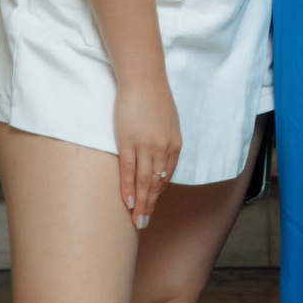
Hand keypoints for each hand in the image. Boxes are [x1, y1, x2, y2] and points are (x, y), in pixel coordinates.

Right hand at [113, 74, 181, 229]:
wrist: (143, 79)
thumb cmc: (154, 98)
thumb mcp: (168, 122)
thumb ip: (165, 142)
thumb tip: (158, 159)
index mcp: (174, 144)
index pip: (167, 175)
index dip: (158, 193)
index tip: (152, 206)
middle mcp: (163, 148)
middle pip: (156, 183)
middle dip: (150, 206)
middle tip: (144, 223)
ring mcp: (145, 146)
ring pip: (144, 182)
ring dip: (140, 204)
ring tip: (135, 220)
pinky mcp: (128, 142)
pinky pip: (129, 171)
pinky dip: (128, 188)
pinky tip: (127, 202)